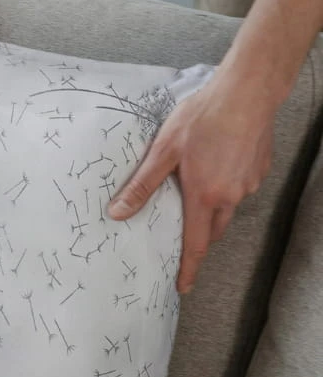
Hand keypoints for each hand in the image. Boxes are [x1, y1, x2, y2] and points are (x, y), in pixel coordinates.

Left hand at [107, 74, 273, 293]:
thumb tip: (117, 213)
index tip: (183, 287)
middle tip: (182, 240)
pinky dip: (224, 190)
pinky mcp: (259, 169)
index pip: (196, 246)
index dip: (188, 269)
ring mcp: (249, 183)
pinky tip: (214, 170)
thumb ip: (141, 185)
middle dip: (197, 240)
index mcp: (206, 197)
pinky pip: (238, 189)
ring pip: (226, 210)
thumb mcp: (163, 151)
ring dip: (210, 212)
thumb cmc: (204, 116)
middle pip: (212, 231)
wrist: (249, 88)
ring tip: (194, 199)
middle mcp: (231, 196)